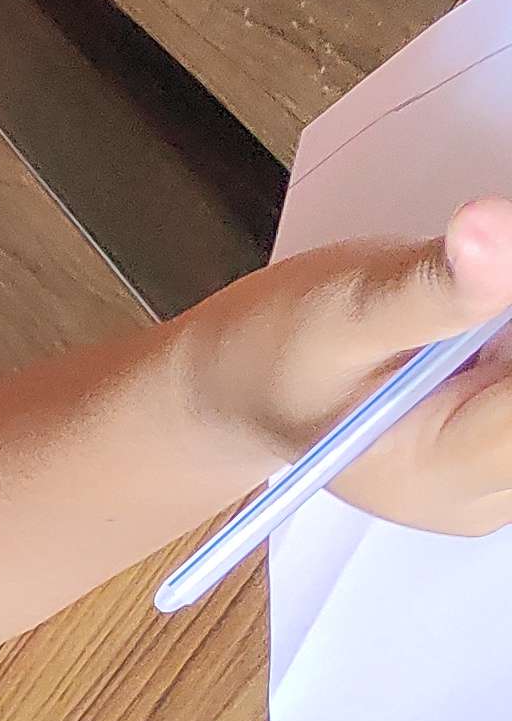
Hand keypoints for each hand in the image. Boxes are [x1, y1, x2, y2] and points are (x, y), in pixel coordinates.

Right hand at [188, 198, 511, 540]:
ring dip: (511, 331)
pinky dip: (508, 343)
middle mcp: (491, 491)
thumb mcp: (340, 314)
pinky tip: (481, 326)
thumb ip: (430, 287)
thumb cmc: (271, 358)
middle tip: (481, 289)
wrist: (235, 395)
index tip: (499, 273)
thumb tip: (496, 230)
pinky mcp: (508, 448)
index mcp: (446, 472)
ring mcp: (505, 474)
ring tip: (472, 308)